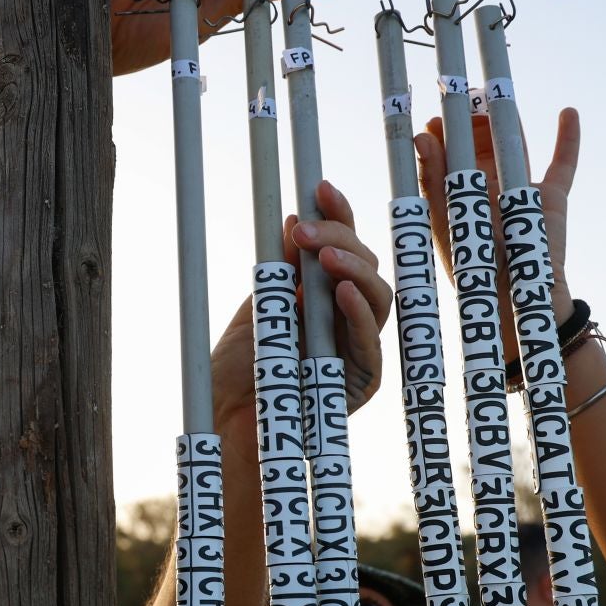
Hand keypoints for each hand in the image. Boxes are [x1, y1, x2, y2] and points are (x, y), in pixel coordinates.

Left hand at [212, 179, 389, 448]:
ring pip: (377, 297)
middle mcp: (348, 317)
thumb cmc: (240, 364)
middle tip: (302, 230)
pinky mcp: (361, 380)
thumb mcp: (260, 303)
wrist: (228, 418)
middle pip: (366, 265)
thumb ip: (282, 268)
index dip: (340, 214)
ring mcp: (359, 347)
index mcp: (327, 294)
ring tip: (322, 255)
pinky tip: (339, 290)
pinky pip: (369, 340)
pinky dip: (357, 311)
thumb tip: (296, 217)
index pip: (345, 247)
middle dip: (339, 238)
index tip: (319, 186)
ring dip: (352, 268)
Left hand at [415, 106, 579, 356]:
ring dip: (506, 121)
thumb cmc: (474, 268)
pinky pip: (562, 164)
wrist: (514, 302)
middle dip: (472, 121)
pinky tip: (568, 112)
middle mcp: (488, 192)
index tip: (434, 117)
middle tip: (463, 96)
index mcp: (459, 198)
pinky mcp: (551, 198)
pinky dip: (568, 139)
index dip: (443, 135)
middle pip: (481, 146)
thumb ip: (434, 180)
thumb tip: (422, 136)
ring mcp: (521, 192)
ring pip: (514, 147)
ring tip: (495, 94)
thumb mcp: (446, 221)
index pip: (449, 157)